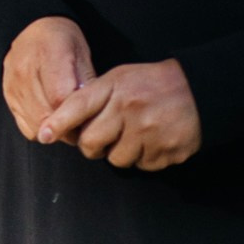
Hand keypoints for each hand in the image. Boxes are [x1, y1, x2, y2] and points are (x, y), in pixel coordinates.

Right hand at [2, 15, 93, 141]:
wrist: (31, 27)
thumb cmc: (63, 41)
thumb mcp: (83, 55)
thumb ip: (87, 84)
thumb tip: (93, 115)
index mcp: (48, 55)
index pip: (60, 98)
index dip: (78, 116)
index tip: (91, 121)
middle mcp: (25, 70)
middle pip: (47, 115)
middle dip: (69, 129)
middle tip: (83, 127)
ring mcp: (13, 84)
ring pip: (36, 126)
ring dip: (55, 132)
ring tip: (68, 123)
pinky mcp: (8, 95)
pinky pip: (26, 127)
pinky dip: (41, 129)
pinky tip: (52, 119)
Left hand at [43, 58, 202, 169]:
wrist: (199, 90)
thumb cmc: (152, 83)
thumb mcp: (120, 77)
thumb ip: (95, 96)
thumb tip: (66, 120)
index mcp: (115, 88)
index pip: (78, 106)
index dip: (58, 123)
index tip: (44, 135)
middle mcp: (129, 111)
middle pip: (91, 142)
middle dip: (90, 146)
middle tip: (98, 140)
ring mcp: (149, 133)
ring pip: (116, 159)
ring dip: (119, 152)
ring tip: (132, 136)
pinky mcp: (168, 152)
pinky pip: (143, 166)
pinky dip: (144, 158)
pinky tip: (152, 141)